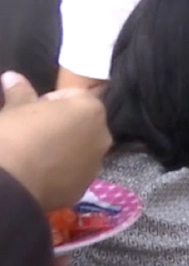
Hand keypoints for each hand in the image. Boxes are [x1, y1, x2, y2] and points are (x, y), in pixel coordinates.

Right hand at [0, 73, 110, 214]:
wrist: (8, 185)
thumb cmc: (13, 136)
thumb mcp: (13, 109)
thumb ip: (19, 91)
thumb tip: (13, 77)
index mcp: (90, 110)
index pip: (74, 96)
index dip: (50, 101)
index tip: (31, 110)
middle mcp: (102, 136)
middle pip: (82, 123)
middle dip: (61, 124)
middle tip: (32, 131)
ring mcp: (96, 165)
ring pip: (80, 149)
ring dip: (63, 147)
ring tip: (34, 154)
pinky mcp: (83, 188)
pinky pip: (74, 172)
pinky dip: (61, 170)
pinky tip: (38, 173)